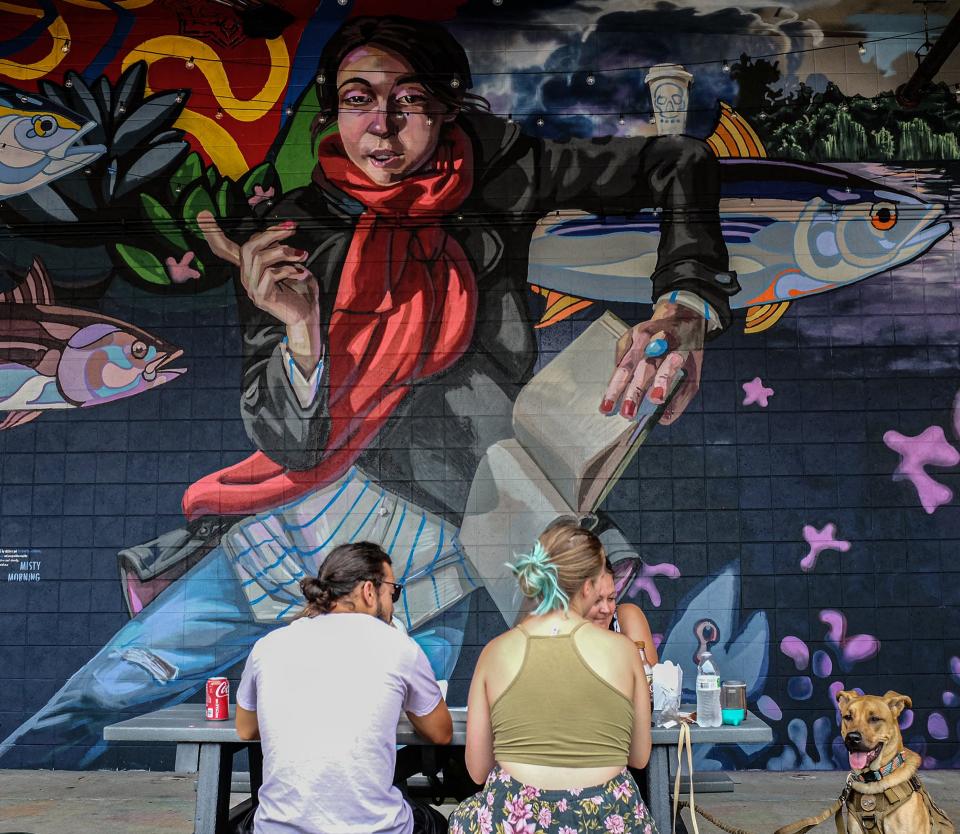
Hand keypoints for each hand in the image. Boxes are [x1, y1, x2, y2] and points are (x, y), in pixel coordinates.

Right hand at [198, 211, 322, 373]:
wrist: (306, 316)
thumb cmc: (299, 290)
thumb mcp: (289, 265)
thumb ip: (280, 250)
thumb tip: (283, 230)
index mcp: (249, 267)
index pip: (225, 248)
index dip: (213, 232)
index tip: (203, 214)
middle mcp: (246, 277)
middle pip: (248, 247)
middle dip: (271, 234)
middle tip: (292, 229)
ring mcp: (252, 288)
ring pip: (259, 259)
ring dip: (284, 253)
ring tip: (302, 255)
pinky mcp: (261, 298)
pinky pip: (269, 275)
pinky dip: (287, 269)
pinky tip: (300, 272)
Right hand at [600, 300, 704, 425]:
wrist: (682, 315)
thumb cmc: (687, 350)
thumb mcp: (694, 370)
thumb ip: (682, 396)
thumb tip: (664, 420)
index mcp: (680, 348)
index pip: (670, 366)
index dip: (662, 382)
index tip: (657, 400)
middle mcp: (660, 340)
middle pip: (644, 368)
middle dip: (634, 392)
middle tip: (627, 413)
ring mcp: (642, 336)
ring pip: (626, 364)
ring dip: (616, 388)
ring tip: (606, 407)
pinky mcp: (629, 335)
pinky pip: (620, 359)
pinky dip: (616, 377)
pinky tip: (612, 392)